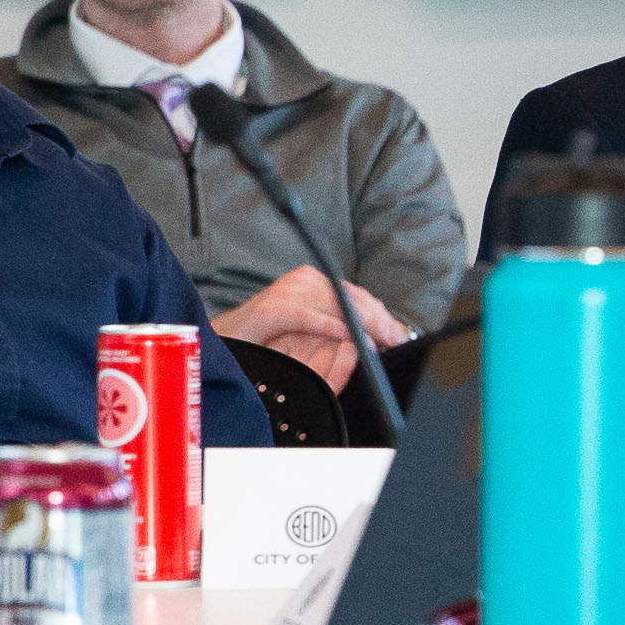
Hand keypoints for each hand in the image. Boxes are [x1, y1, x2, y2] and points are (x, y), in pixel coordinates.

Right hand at [215, 268, 407, 393]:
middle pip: (351, 297)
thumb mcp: (311, 331)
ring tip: (379, 341)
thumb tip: (374, 338)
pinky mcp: (269, 310)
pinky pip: (304, 316)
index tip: (400, 336)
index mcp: (315, 283)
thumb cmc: (268, 340)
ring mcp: (286, 292)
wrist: (224, 343)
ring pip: (332, 303)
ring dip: (360, 324)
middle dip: (377, 320)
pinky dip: (326, 326)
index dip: (381, 316)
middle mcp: (303, 282)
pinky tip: (346, 335)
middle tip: (395, 340)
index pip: (358, 296)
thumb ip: (338, 327)